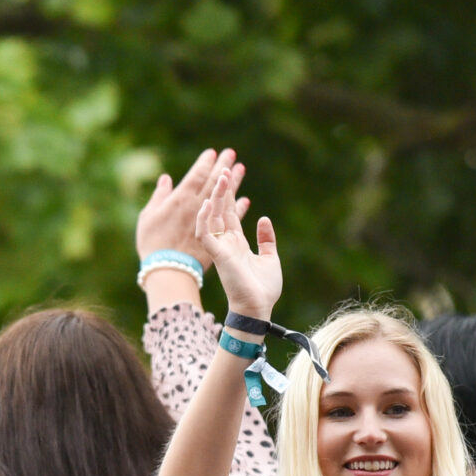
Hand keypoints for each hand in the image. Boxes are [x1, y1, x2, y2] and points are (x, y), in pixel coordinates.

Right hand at [136, 149, 241, 266]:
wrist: (166, 270)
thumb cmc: (151, 242)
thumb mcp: (149, 216)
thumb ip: (160, 196)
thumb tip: (167, 179)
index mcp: (181, 199)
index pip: (197, 175)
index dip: (205, 163)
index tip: (212, 153)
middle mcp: (197, 207)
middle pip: (213, 182)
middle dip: (222, 166)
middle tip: (231, 153)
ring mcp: (209, 221)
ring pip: (224, 197)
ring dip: (233, 183)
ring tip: (241, 169)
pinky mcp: (217, 234)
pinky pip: (230, 219)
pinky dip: (237, 208)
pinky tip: (244, 200)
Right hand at [197, 157, 278, 322]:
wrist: (259, 307)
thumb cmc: (264, 288)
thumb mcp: (270, 257)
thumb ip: (266, 238)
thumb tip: (263, 219)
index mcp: (237, 243)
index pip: (230, 213)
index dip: (230, 195)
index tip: (231, 176)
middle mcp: (226, 243)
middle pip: (220, 210)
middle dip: (222, 190)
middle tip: (224, 168)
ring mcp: (220, 248)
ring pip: (212, 217)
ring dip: (215, 197)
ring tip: (221, 177)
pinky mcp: (218, 255)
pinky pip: (205, 233)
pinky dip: (204, 218)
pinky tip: (208, 203)